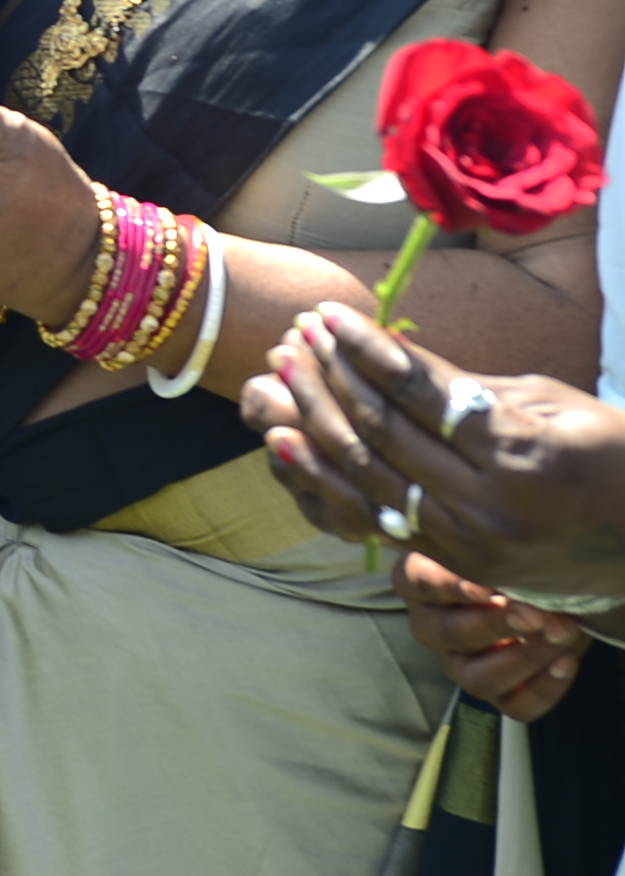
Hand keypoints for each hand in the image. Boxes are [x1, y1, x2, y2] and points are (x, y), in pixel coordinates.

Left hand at [246, 301, 624, 601]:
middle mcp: (488, 504)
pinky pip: (375, 512)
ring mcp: (468, 541)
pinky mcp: (454, 561)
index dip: (367, 349)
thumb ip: (468, 387)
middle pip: (384, 431)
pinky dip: (325, 475)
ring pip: (367, 473)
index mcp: (522, 454)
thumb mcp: (551, 404)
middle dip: (331, 376)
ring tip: (283, 370)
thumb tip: (387, 358)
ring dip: (316, 418)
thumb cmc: (612, 457)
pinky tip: (286, 441)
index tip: (328, 314)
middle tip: (297, 334)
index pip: (421, 393)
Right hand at [390, 552, 590, 721]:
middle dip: (496, 625)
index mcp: (418, 583)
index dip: (450, 587)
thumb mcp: (492, 542)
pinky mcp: (495, 692)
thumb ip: (485, 543)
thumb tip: (493, 542)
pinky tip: (567, 658)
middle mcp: (431, 626)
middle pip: (449, 634)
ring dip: (525, 657)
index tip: (487, 587)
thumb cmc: (509, 556)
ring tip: (562, 631)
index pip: (418, 583)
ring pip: (477, 678)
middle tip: (535, 613)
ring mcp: (460, 664)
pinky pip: (515, 706)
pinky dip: (545, 687)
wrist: (544, 589)